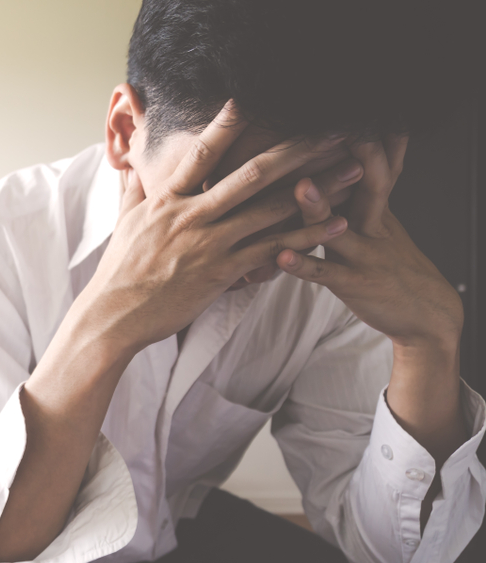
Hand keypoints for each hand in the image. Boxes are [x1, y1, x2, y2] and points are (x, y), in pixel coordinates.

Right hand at [80, 102, 358, 354]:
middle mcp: (192, 214)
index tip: (253, 100)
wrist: (115, 314)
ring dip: (317, 189)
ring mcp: (209, 243)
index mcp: (169, 199)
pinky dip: (307, 236)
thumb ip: (134, 189)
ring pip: (271, 209)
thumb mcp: (125, 222)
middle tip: (333, 131)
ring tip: (352, 172)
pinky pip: (273, 250)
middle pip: (252, 174)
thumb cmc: (120, 271)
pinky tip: (336, 224)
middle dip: (298, 150)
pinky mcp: (222, 272)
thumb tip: (130, 163)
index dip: (227, 125)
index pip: (202, 154)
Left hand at [276, 136, 462, 351]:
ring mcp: (363, 252)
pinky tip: (282, 257)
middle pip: (367, 180)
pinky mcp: (352, 282)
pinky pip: (325, 273)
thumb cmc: (393, 262)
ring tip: (300, 186)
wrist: (425, 313)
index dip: (368, 132)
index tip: (350, 104)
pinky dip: (304, 265)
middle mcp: (370, 222)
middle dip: (357, 151)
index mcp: (374, 203)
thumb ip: (371, 184)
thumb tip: (370, 145)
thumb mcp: (385, 218)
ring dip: (319, 206)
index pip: (376, 157)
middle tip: (341, 124)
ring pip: (338, 226)